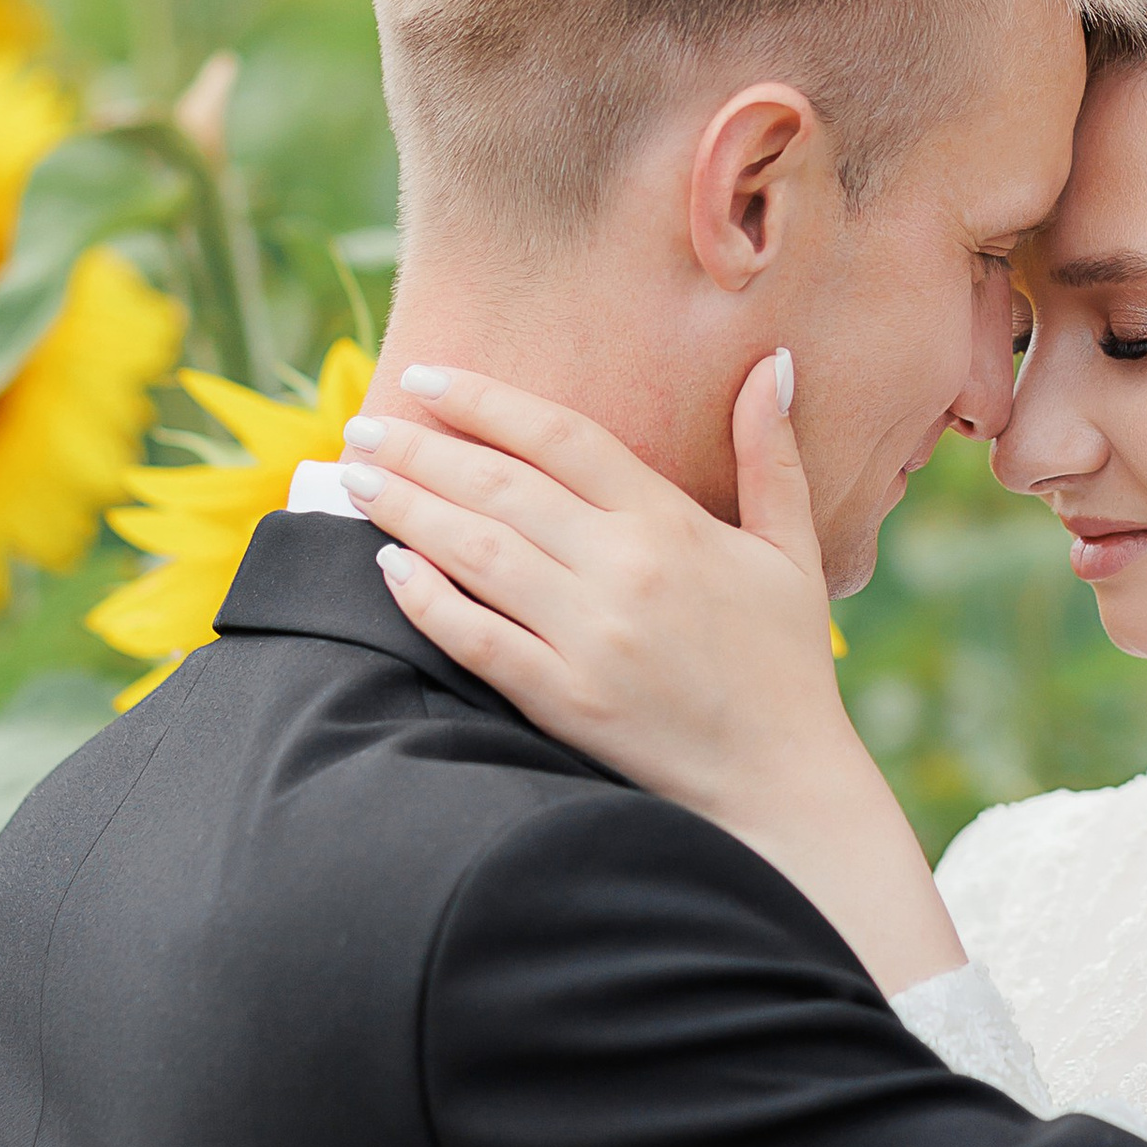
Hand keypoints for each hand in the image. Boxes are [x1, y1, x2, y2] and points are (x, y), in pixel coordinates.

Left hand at [347, 360, 961, 993]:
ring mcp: (590, 638)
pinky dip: (428, 600)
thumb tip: (776, 363)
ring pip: (478, 553)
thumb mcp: (791, 551)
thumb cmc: (786, 664)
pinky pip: (478, 639)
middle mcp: (625, 571)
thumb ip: (773, 455)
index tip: (427, 376)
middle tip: (364, 428)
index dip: (486, 400)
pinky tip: (389, 567)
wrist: (783, 783)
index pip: (562, 437)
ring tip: (355, 482)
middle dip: (422, 449)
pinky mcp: (565, 701)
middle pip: (502, 486)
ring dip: (407, 510)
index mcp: (672, 523)